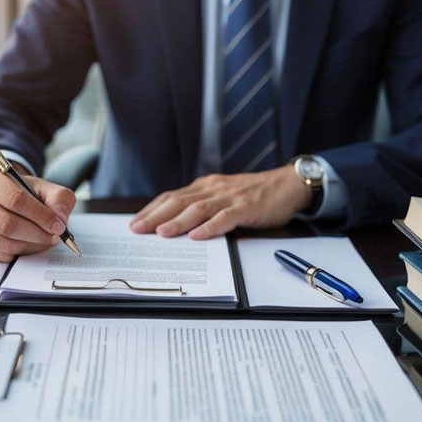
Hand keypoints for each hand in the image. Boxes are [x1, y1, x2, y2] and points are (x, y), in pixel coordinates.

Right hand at [0, 163, 76, 261]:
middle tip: (54, 236)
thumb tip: (59, 218)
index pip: (14, 199)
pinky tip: (29, 244)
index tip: (58, 225)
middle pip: (6, 223)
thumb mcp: (42, 187)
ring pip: (3, 242)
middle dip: (37, 233)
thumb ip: (58, 198)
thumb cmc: (22, 192)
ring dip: (30, 246)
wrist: (1, 200)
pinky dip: (19, 253)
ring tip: (45, 240)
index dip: (40, 215)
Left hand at [129, 166, 311, 239]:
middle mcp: (214, 189)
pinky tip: (197, 236)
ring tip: (161, 233)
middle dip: (155, 216)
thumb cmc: (254, 195)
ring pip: (198, 209)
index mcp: (206, 186)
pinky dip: (210, 227)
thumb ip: (204, 206)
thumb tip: (177, 225)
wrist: (287, 185)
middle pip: (179, 201)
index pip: (172, 197)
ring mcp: (230, 197)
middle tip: (137, 230)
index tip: (134, 222)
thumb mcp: (224, 197)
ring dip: (178, 221)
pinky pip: (225, 218)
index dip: (152, 209)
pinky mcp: (246, 207)